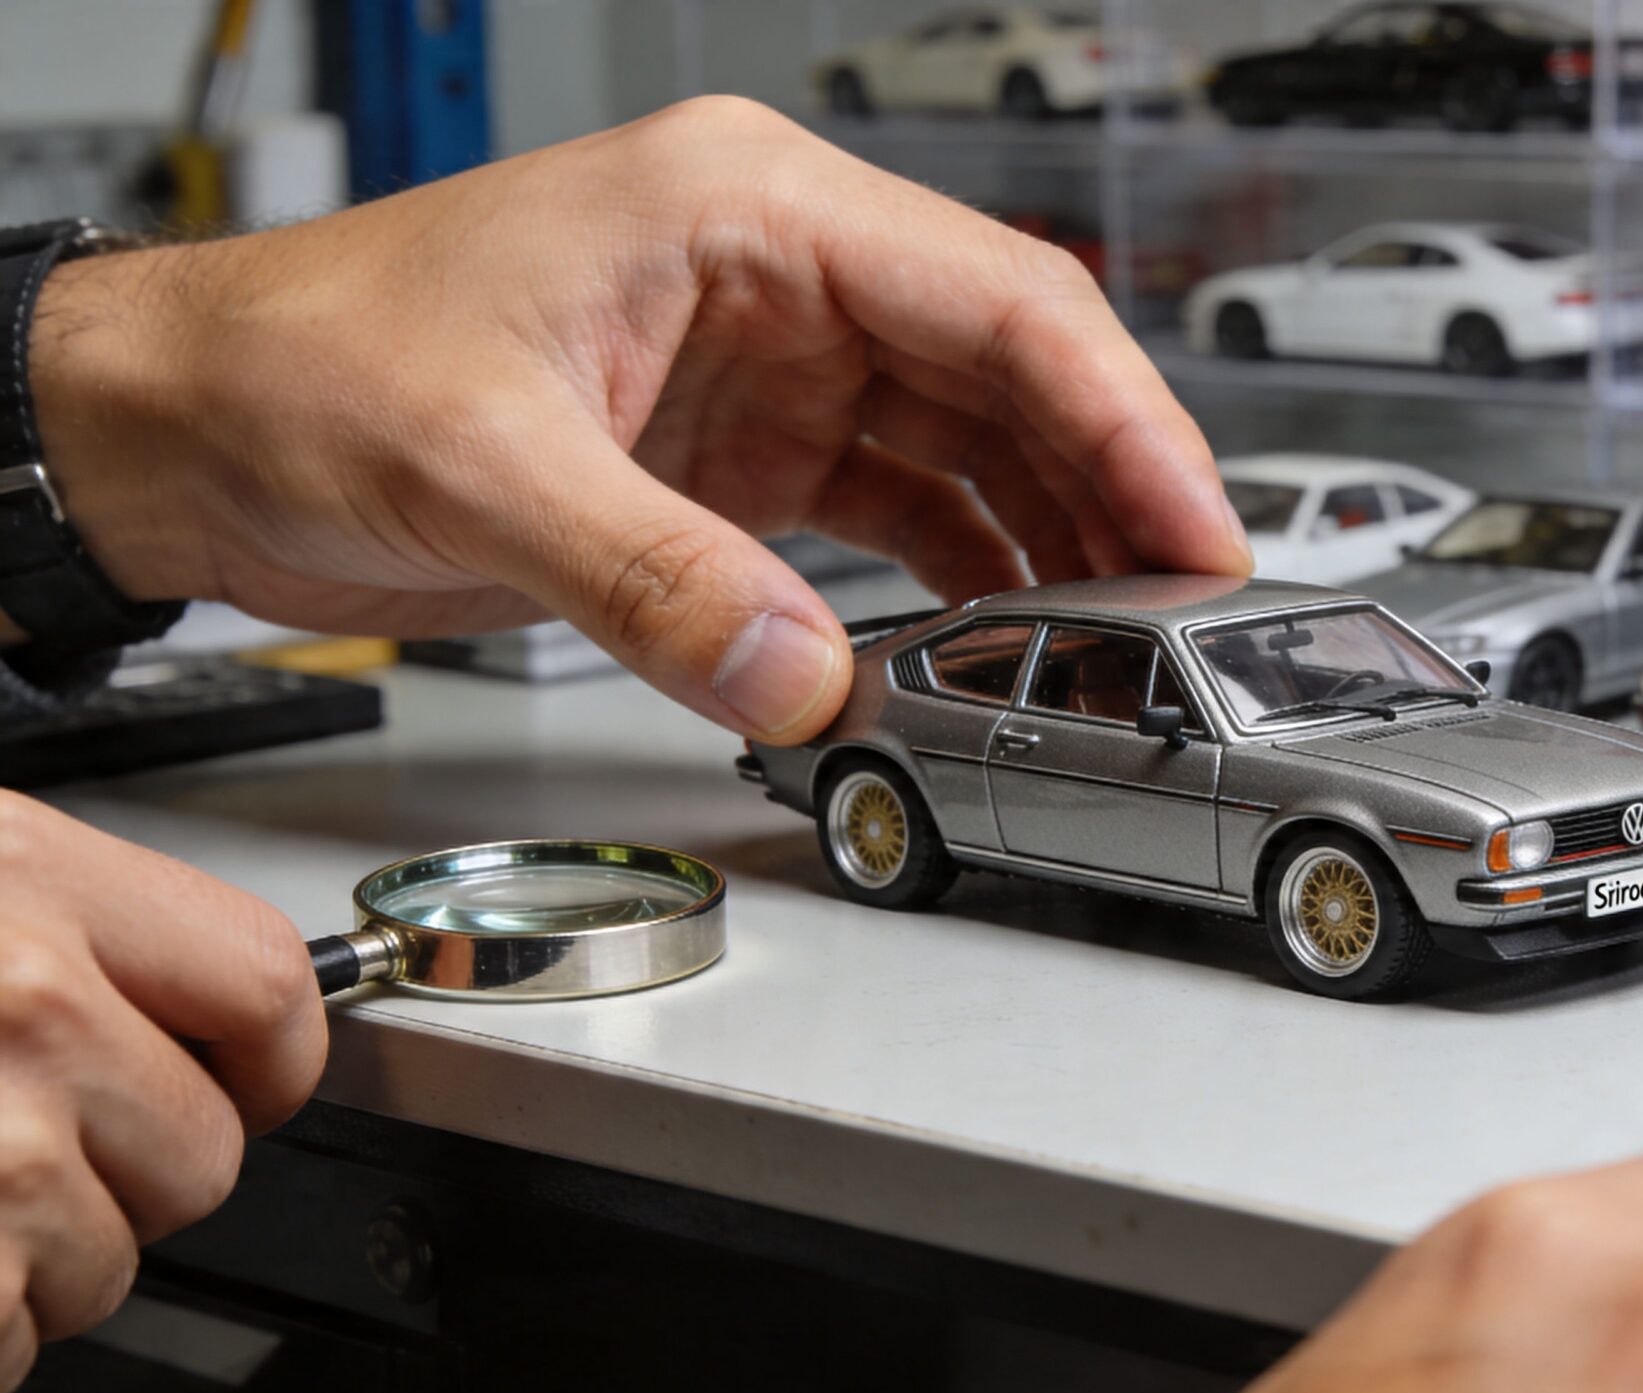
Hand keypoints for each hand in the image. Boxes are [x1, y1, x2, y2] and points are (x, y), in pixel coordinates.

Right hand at [0, 792, 322, 1392]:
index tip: (247, 1083)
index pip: (268, 982)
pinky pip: (17, 1330)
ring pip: (111, 1258)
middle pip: (206, 1149)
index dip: (271, 1060)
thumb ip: (76, 934)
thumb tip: (205, 1007)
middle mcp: (23, 1002)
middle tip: (31, 1145)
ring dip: (41, 1255)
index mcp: (30, 883)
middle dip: (139, 1177)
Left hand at [24, 97, 1250, 742]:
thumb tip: (810, 673)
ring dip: (1048, 540)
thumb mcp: (482, 465)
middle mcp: (780, 274)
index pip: (1000, 299)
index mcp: (746, 209)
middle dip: (1111, 487)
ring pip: (971, 443)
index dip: (1122, 416)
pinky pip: (897, 507)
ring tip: (1115, 640)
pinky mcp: (741, 452)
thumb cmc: (302, 363)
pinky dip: (960, 575)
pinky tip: (1003, 637)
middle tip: (1185, 607)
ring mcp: (770, 364)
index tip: (1194, 522)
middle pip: (1014, 372)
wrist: (189, 424)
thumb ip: (657, 580)